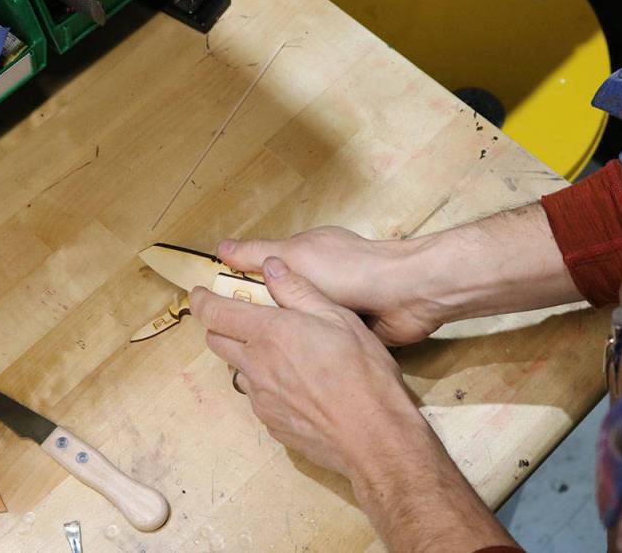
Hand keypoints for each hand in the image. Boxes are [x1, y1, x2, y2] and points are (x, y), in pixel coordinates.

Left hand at [191, 257, 519, 551]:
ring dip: (246, 357)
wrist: (372, 436)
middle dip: (221, 325)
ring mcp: (261, 399)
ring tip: (278, 353)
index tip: (199, 293)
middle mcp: (256, 366)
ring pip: (238, 370)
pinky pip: (258, 397)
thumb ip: (299, 290)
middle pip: (217, 342)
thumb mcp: (338, 317)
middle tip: (242, 316)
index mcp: (269, 333)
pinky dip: (266, 384)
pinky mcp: (271, 423)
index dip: (202, 300)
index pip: (215, 313)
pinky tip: (296, 384)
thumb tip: (271, 266)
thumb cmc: (362, 372)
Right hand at [217, 227, 442, 345]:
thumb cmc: (350, 270)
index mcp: (303, 259)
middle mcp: (317, 283)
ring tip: (253, 367)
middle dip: (259, 324)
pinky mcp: (349, 334)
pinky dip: (307, 355)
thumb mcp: (297, 256)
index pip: (262, 274)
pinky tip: (287, 372)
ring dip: (282, 343)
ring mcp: (334, 310)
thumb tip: (221, 249)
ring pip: (298, 329)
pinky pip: (320, 346)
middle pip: (278, 305)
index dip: (240, 292)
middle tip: (231, 349)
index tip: (215, 313)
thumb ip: (259, 255)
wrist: (405, 296)